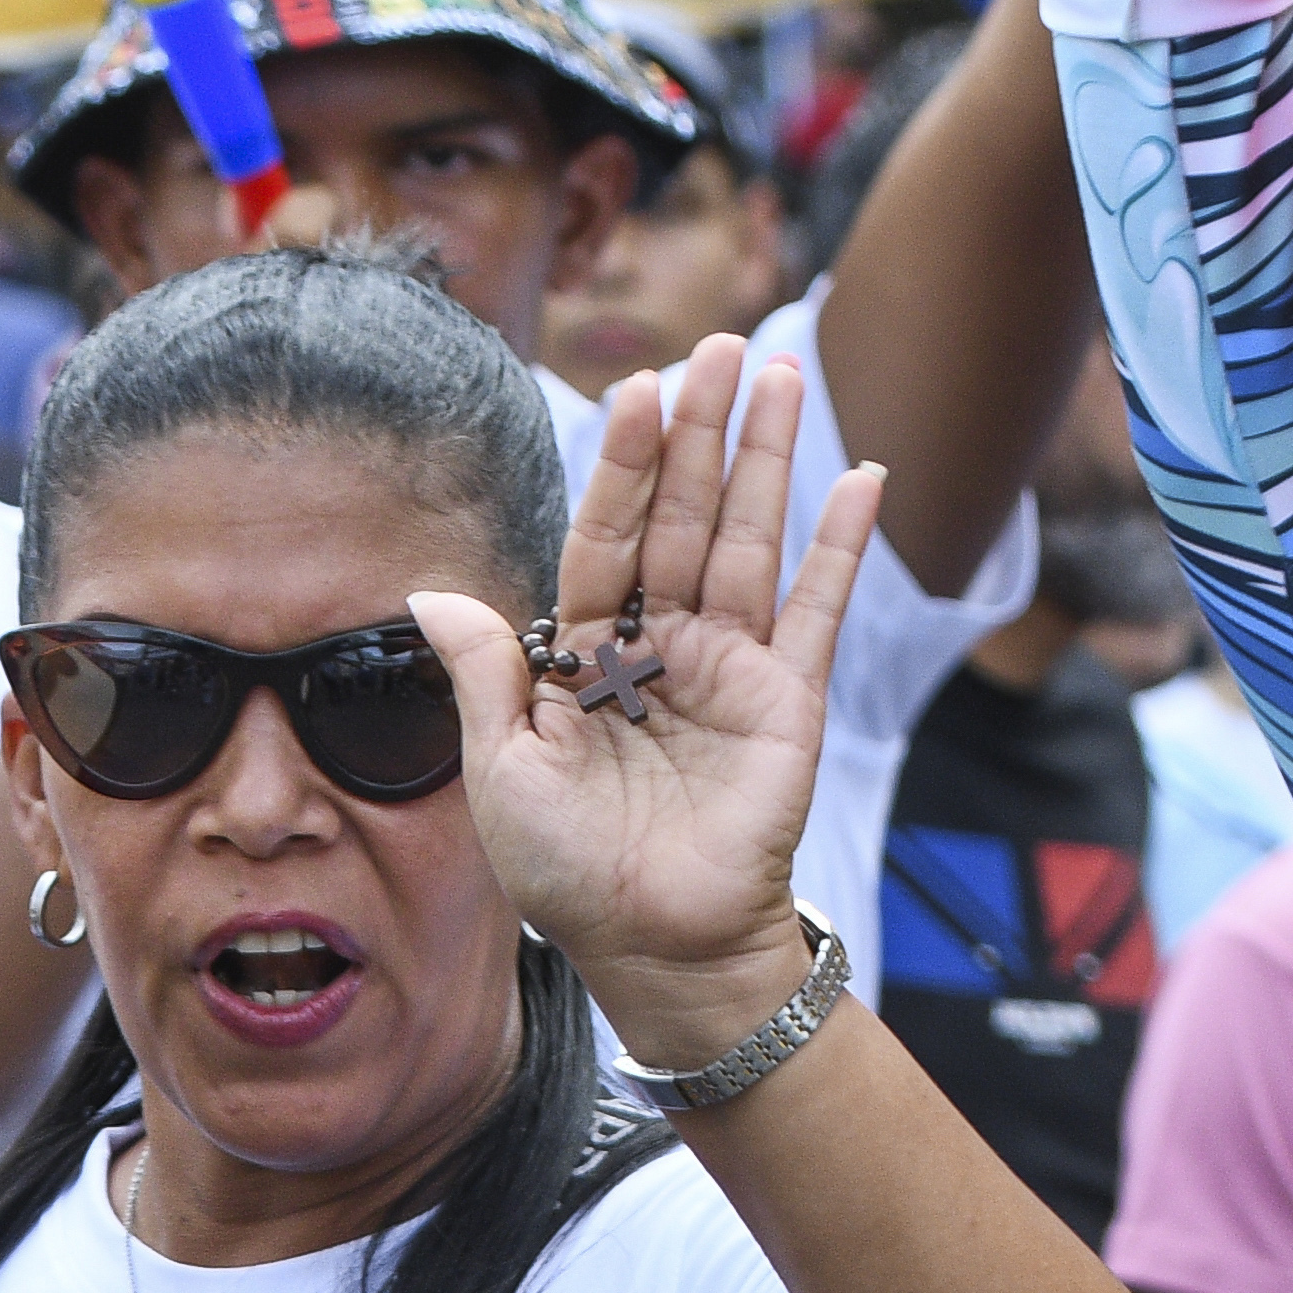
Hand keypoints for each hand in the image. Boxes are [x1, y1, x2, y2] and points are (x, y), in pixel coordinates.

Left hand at [405, 333, 875, 1068]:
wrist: (654, 948)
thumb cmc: (567, 872)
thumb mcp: (500, 771)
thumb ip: (484, 674)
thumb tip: (431, 591)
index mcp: (583, 655)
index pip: (603, 540)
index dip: (619, 468)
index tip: (635, 391)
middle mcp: (658, 645)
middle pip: (680, 517)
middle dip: (698, 431)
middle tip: (719, 344)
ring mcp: (729, 665)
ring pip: (747, 538)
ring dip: (766, 457)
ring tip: (781, 371)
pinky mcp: (790, 697)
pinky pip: (817, 605)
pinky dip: (839, 543)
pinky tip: (861, 475)